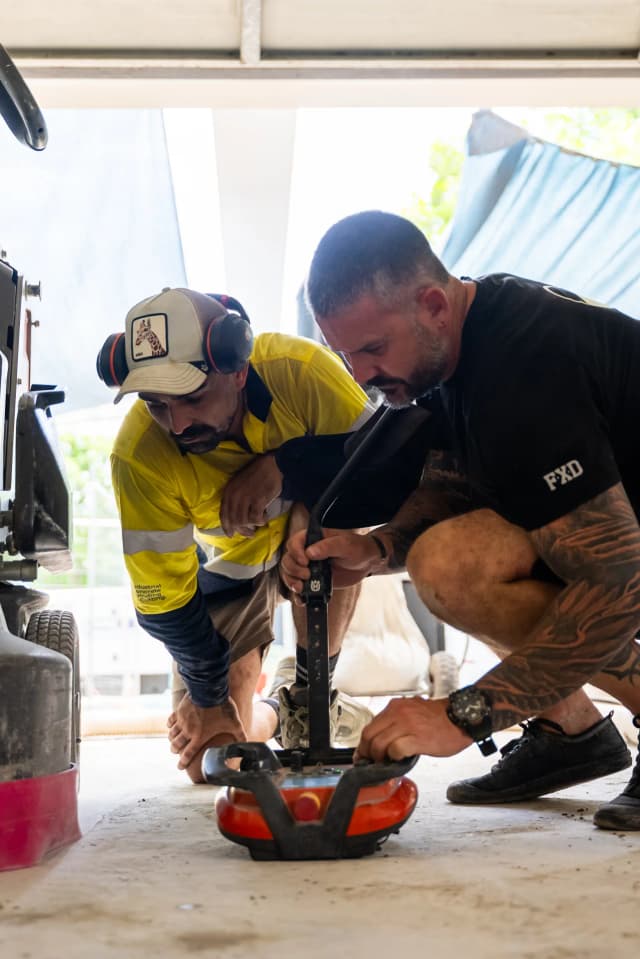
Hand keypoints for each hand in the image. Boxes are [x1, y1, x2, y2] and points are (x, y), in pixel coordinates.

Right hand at [167, 694, 246, 779]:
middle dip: (175, 750)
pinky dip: (170, 725)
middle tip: (175, 751)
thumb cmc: (222, 708)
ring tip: (173, 740)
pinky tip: (171, 725)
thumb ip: (240, 735)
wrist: (210, 690)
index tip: (179, 767)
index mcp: (199, 737)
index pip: (188, 754)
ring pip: (172, 734)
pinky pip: (171, 720)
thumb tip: (247, 744)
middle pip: (177, 745)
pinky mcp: (179, 710)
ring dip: (172, 738)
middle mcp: (188, 731)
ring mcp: (182, 720)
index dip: (183, 763)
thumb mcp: (234, 723)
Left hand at [219, 453, 282, 536]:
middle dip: (242, 530)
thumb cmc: (257, 475)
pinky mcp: (258, 500)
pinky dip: (260, 521)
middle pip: (234, 521)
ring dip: (251, 526)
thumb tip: (236, 518)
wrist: (272, 466)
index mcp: (228, 491)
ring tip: (258, 525)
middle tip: (250, 534)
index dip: (226, 527)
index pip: (223, 514)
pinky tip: (265, 517)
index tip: (230, 535)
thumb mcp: (240, 485)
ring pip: (244, 521)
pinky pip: (256, 518)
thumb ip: (235, 499)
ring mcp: (246, 498)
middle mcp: (234, 495)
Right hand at [280, 528, 383, 594]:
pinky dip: (297, 595)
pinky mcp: (313, 581)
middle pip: (288, 560)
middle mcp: (307, 552)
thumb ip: (328, 547)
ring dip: (291, 582)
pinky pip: (299, 589)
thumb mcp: (345, 544)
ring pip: (289, 574)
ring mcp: (309, 568)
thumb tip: (310, 553)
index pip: (294, 542)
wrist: (366, 563)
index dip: (296, 552)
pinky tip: (302, 599)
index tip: (305, 562)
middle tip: (307, 575)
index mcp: (313, 539)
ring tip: (302, 588)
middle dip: (293, 570)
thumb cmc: (357, 548)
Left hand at [354, 696, 470, 761]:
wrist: (462, 717)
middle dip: (367, 753)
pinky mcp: (418, 738)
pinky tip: (401, 759)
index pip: (369, 727)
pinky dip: (394, 758)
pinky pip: (395, 750)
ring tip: (386, 763)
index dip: (363, 745)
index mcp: (395, 707)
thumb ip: (396, 722)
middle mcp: (398, 713)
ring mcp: (407, 725)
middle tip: (372, 763)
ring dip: (379, 758)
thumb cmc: (439, 719)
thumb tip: (382, 740)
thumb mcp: (412, 712)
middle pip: (369, 736)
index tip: (362, 755)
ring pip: (379, 744)